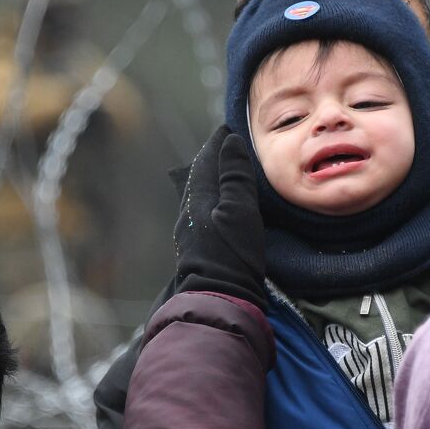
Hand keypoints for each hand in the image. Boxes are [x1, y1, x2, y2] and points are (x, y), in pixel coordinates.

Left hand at [174, 125, 267, 307]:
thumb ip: (235, 176)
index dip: (218, 143)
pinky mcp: (197, 248)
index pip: (206, 160)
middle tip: (229, 146)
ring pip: (200, 194)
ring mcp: (191, 232)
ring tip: (228, 172)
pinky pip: (204, 211)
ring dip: (212, 179)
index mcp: (198, 198)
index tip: (228, 128)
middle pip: (199, 176)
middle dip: (213, 159)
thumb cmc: (231, 255)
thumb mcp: (240, 212)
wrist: (218, 300)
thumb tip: (229, 141)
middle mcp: (189, 212)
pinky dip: (215, 198)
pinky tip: (223, 207)